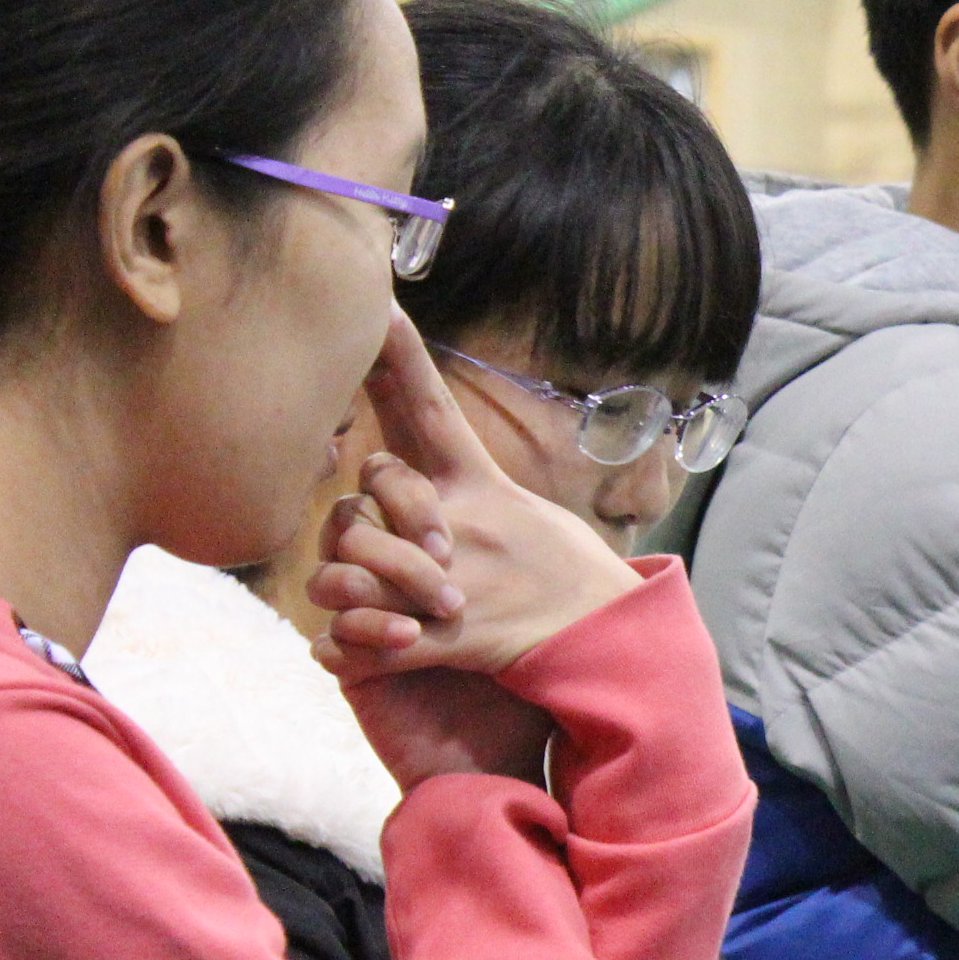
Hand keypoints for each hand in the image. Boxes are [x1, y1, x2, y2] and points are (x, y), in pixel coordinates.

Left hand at [306, 314, 643, 784]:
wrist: (613, 639)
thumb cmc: (574, 578)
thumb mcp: (532, 516)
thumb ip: (477, 496)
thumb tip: (440, 471)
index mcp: (485, 489)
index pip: (432, 408)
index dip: (400, 357)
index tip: (379, 304)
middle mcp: (461, 524)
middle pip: (364, 492)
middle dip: (359, 517)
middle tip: (389, 549)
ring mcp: (452, 579)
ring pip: (348, 564)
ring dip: (348, 587)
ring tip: (372, 607)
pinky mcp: (448, 637)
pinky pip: (365, 639)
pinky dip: (350, 650)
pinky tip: (345, 654)